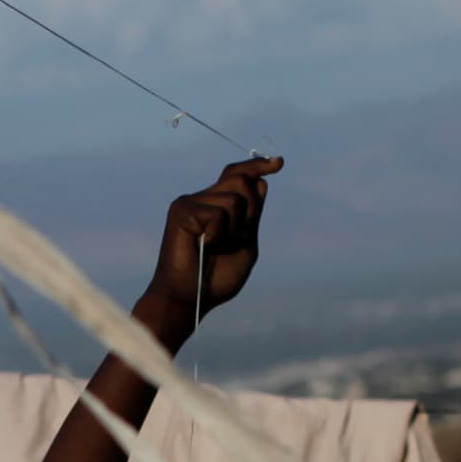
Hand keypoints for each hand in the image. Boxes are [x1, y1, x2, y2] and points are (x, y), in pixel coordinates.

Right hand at [141, 156, 279, 325]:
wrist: (189, 298)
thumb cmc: (215, 278)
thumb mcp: (245, 245)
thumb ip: (253, 216)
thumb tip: (261, 182)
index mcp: (217, 205)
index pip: (239, 175)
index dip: (258, 166)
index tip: (279, 163)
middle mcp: (203, 198)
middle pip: (241, 180)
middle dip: (250, 211)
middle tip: (236, 239)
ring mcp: (190, 202)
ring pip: (234, 199)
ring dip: (235, 229)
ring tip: (216, 247)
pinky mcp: (181, 210)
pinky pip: (218, 213)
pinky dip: (219, 234)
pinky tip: (204, 246)